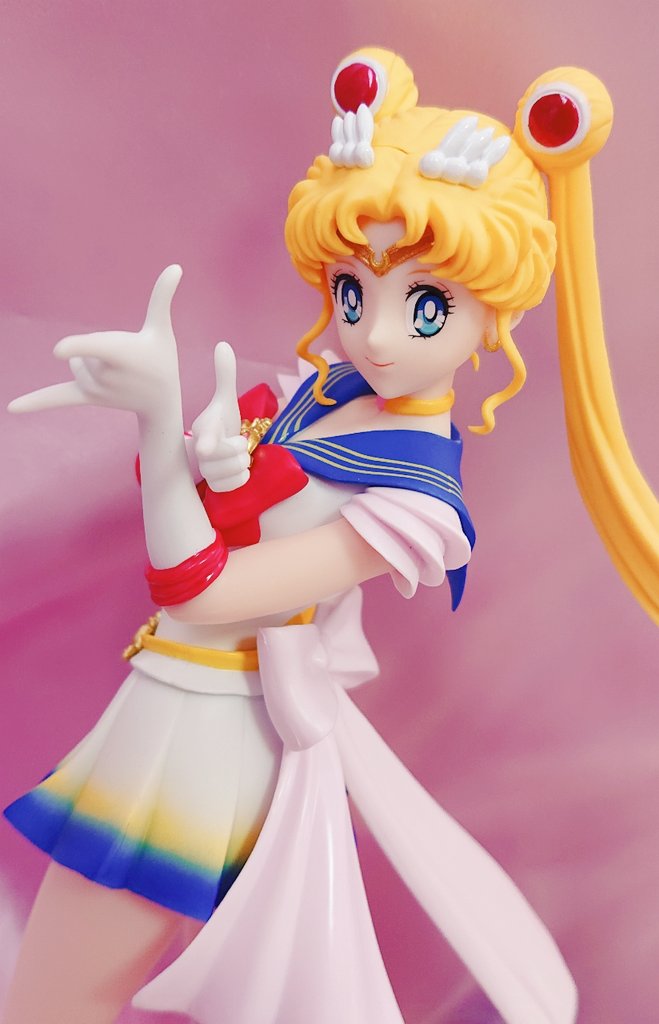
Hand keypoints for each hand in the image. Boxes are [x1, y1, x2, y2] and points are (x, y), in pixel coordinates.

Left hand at [8, 265, 182, 422]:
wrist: (161, 401)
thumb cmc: (161, 359)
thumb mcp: (162, 329)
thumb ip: (162, 298)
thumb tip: (176, 266)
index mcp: (120, 353)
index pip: (92, 347)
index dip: (76, 346)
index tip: (58, 351)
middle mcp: (105, 373)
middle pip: (83, 348)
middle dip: (98, 349)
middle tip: (127, 362)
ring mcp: (95, 388)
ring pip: (75, 362)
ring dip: (88, 361)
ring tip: (116, 371)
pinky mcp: (86, 397)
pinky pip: (57, 398)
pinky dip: (34, 403)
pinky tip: (11, 408)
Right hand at [191, 341, 249, 492]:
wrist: (215, 450)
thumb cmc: (221, 423)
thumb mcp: (226, 400)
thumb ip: (225, 375)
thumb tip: (223, 344)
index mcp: (205, 429)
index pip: (205, 438)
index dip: (206, 443)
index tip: (205, 447)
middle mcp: (201, 451)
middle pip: (234, 456)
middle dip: (243, 449)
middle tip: (236, 443)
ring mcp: (205, 471)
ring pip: (235, 471)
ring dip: (243, 464)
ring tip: (236, 456)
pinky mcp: (214, 487)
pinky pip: (236, 485)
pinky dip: (241, 478)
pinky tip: (234, 470)